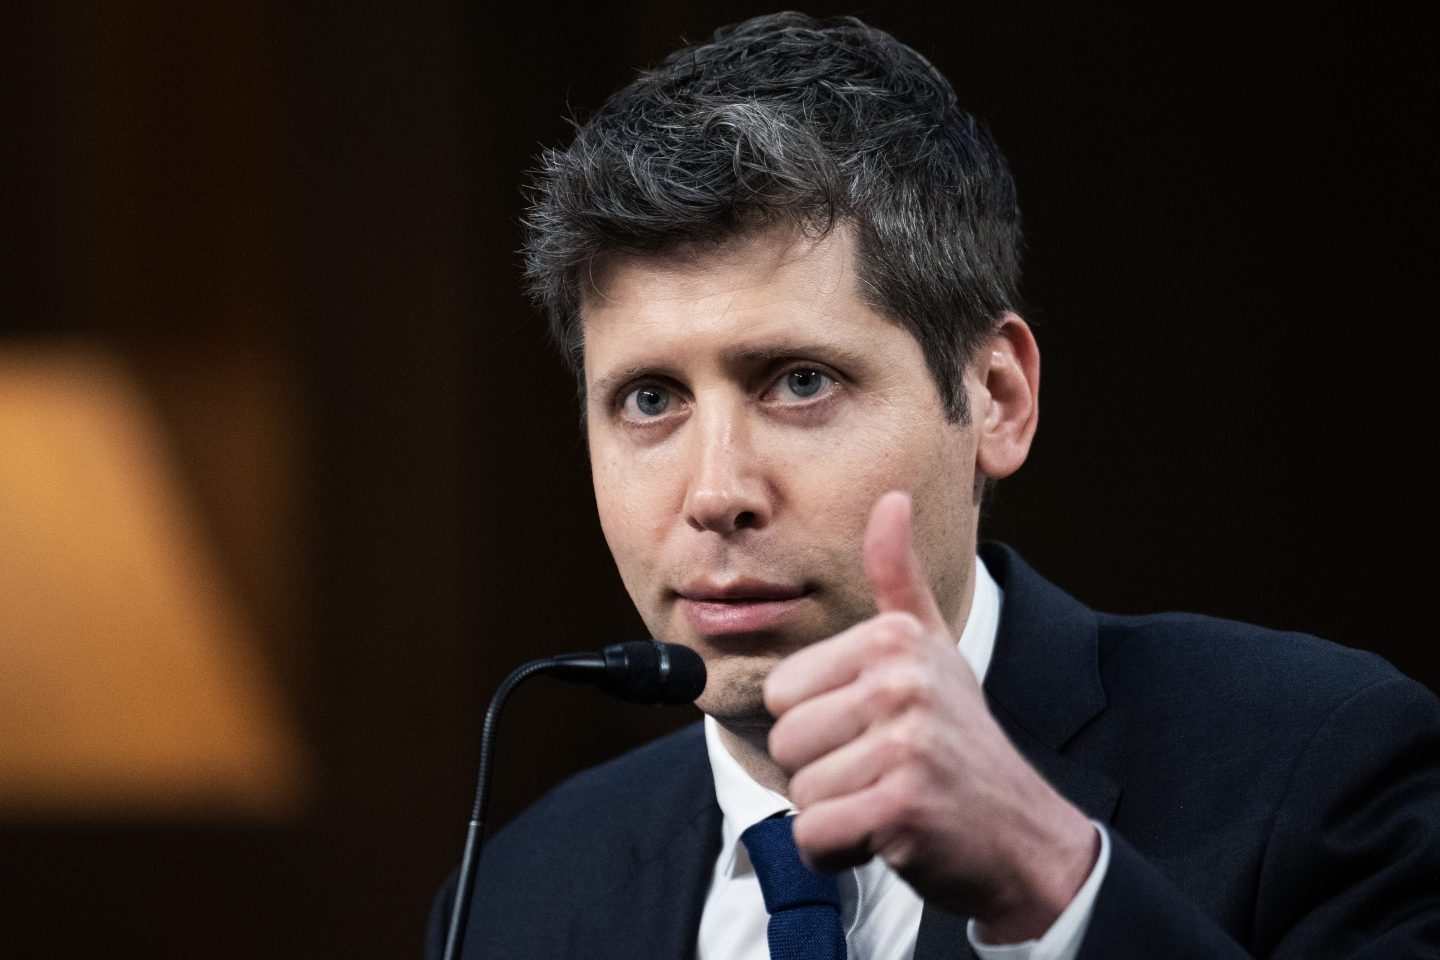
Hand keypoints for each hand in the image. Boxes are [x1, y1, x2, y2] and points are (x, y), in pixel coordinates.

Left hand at [763, 491, 1097, 941]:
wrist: (1021, 834)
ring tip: (888, 799)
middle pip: (786, 740)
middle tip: (882, 772)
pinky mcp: (904, 806)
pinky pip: (816, 833)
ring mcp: (907, 744)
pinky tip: (887, 836)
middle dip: (823, 771)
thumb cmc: (960, 741)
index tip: (872, 731)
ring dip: (835, 812)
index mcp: (895, 638)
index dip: (817, 723)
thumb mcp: (931, 650)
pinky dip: (840, 851)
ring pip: (800, 790)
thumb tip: (892, 498)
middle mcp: (902, 681)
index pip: (782, 691)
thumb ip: (898, 577)